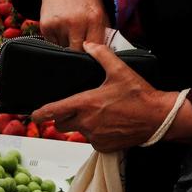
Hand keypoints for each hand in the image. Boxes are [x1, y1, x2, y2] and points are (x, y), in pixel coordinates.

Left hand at [32, 42, 191, 151]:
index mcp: (86, 104)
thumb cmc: (140, 95)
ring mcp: (95, 137)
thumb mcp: (120, 70)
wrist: (158, 118)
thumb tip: (89, 44)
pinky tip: (108, 123)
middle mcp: (87, 123)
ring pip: (78, 132)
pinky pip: (92, 140)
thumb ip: (102, 55)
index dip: (41, 113)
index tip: (33, 114)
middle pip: (61, 125)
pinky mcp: (104, 146)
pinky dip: (96, 133)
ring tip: (99, 114)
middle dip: (62, 118)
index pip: (54, 111)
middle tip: (72, 109)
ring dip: (82, 124)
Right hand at [35, 0, 109, 49]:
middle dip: (80, 52)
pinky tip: (61, 27)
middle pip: (79, 52)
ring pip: (64, 49)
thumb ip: (103, 30)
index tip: (94, 54)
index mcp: (94, 18)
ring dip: (67, 45)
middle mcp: (76, 22)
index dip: (95, 53)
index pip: (96, 48)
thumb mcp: (99, 9)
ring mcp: (59, 24)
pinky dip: (57, 40)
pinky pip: (53, 43)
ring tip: (70, 31)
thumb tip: (106, 52)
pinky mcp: (45, 26)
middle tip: (81, 46)